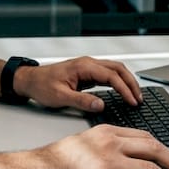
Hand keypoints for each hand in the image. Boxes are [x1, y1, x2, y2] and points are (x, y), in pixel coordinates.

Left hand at [16, 56, 143, 111]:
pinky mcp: (86, 73)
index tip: (132, 101)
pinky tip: (122, 92)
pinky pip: (107, 74)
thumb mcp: (61, 97)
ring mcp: (88, 67)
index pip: (111, 76)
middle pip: (118, 69)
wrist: (29, 80)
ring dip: (126, 81)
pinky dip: (118, 82)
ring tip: (135, 96)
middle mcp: (88, 64)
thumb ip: (82, 101)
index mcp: (83, 67)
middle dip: (131, 83)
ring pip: (114, 70)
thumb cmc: (41, 86)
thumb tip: (100, 105)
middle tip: (139, 98)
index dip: (125, 89)